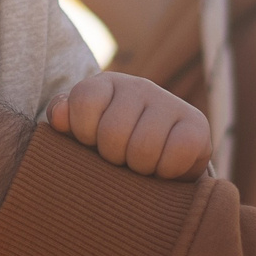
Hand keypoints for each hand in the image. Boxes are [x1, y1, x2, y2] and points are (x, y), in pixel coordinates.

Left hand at [49, 73, 210, 179]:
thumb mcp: (84, 133)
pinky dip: (167, 171)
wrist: (161, 158)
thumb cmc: (112, 145)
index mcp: (105, 84)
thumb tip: (58, 117)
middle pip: (113, 132)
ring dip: (139, 168)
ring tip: (140, 165)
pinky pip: (176, 154)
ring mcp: (170, 102)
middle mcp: (139, 86)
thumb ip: (66, 122)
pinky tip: (163, 168)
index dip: (84, 133)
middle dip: (113, 157)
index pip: (84, 100)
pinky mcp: (197, 124)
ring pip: (143, 147)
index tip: (92, 144)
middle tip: (120, 160)